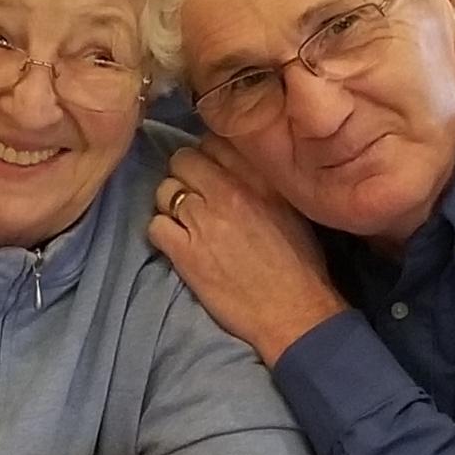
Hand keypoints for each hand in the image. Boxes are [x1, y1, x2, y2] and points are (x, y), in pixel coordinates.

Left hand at [148, 135, 347, 366]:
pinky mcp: (184, 252)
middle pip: (182, 160)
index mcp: (260, 177)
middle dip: (185, 177)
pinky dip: (162, 234)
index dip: (208, 158)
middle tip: (195, 198)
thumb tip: (235, 165)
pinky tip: (178, 245)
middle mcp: (230, 191)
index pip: (214, 141)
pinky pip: (154, 225)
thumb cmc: (299, 263)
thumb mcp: (290, 207)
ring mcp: (204, 220)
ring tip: (186, 224)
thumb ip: (261, 179)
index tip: (212, 174)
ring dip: (171, 205)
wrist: (294, 312)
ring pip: (164, 190)